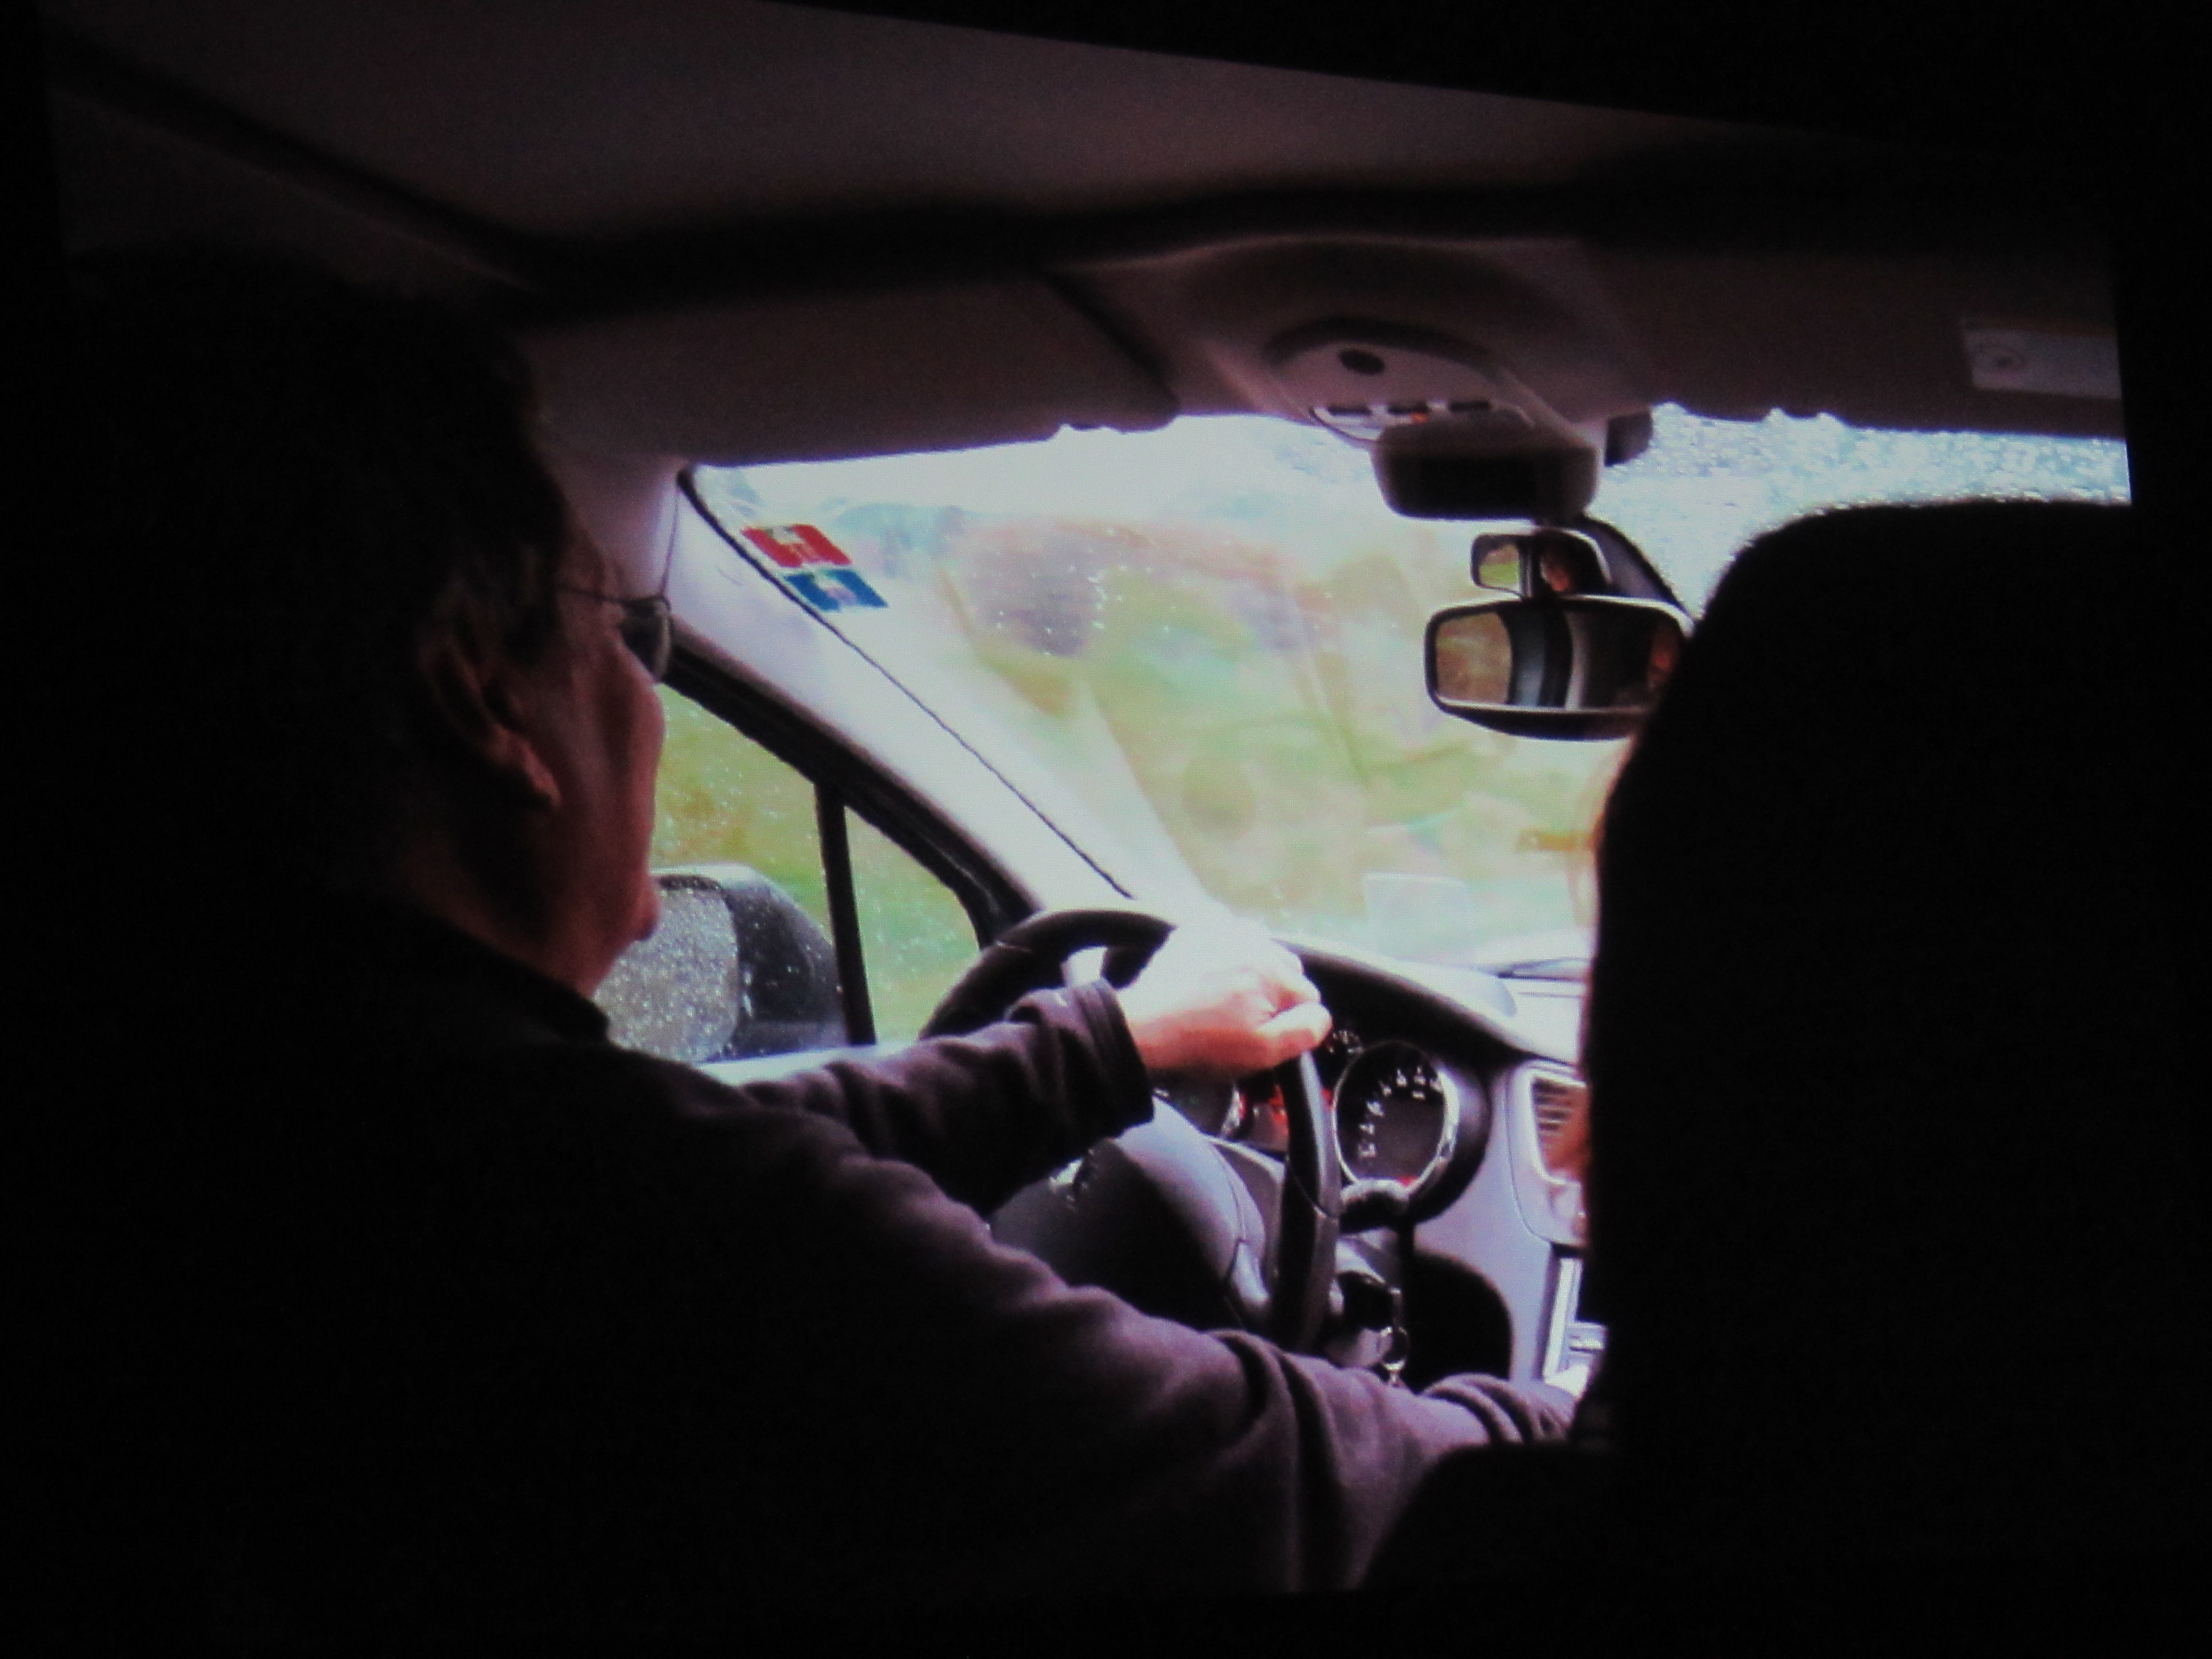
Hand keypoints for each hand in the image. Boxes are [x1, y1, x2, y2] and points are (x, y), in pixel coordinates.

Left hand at [1116, 910, 1330, 1081]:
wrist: (1143, 1028)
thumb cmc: (1202, 1043)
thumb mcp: (1263, 1051)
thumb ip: (1304, 1030)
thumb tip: (1320, 1014)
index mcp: (1274, 970)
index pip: (1306, 995)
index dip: (1290, 1020)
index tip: (1264, 1033)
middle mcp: (1254, 940)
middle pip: (1285, 969)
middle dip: (1273, 992)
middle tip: (1244, 1019)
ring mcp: (1222, 930)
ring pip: (1258, 948)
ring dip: (1251, 967)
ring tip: (1226, 997)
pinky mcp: (1195, 929)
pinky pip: (1225, 930)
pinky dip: (1225, 947)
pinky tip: (1212, 971)